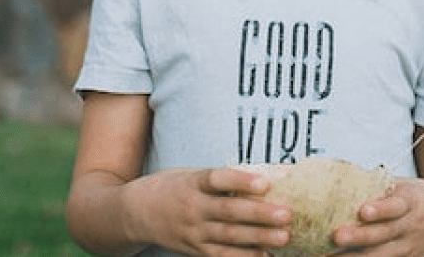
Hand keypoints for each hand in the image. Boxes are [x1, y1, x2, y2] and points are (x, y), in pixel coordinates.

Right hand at [133, 166, 291, 256]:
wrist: (136, 213)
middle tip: (287, 214)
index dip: (241, 180)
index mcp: (193, 183)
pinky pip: (222, 256)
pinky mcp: (195, 250)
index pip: (218, 179)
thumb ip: (223, 179)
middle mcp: (193, 208)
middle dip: (260, 214)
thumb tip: (268, 175)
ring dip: (258, 238)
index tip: (265, 182)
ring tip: (283, 236)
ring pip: (229, 237)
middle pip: (229, 211)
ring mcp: (194, 232)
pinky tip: (264, 256)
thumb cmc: (174, 187)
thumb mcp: (192, 175)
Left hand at [331, 176, 423, 256]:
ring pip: (379, 256)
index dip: (380, 209)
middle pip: (383, 234)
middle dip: (359, 236)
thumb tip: (341, 170)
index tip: (363, 210)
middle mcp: (409, 228)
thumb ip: (378, 182)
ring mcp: (407, 248)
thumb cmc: (422, 199)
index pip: (396, 206)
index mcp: (411, 203)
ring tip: (328, 256)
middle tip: (337, 235)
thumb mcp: (406, 185)